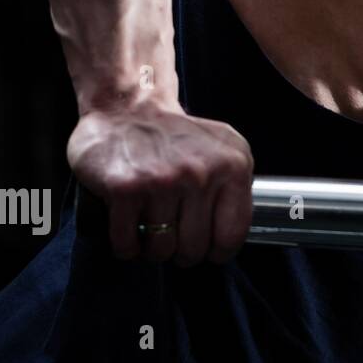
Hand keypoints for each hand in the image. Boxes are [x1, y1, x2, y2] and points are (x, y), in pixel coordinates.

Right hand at [67, 103, 253, 265]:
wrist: (127, 108)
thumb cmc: (177, 137)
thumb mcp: (226, 152)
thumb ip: (236, 191)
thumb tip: (231, 240)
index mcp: (233, 164)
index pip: (232, 234)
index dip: (217, 252)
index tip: (207, 251)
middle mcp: (202, 172)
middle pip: (194, 248)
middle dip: (181, 253)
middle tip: (172, 238)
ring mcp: (163, 180)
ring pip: (161, 250)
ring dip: (151, 249)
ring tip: (149, 230)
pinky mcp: (125, 188)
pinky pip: (127, 243)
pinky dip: (125, 245)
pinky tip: (128, 227)